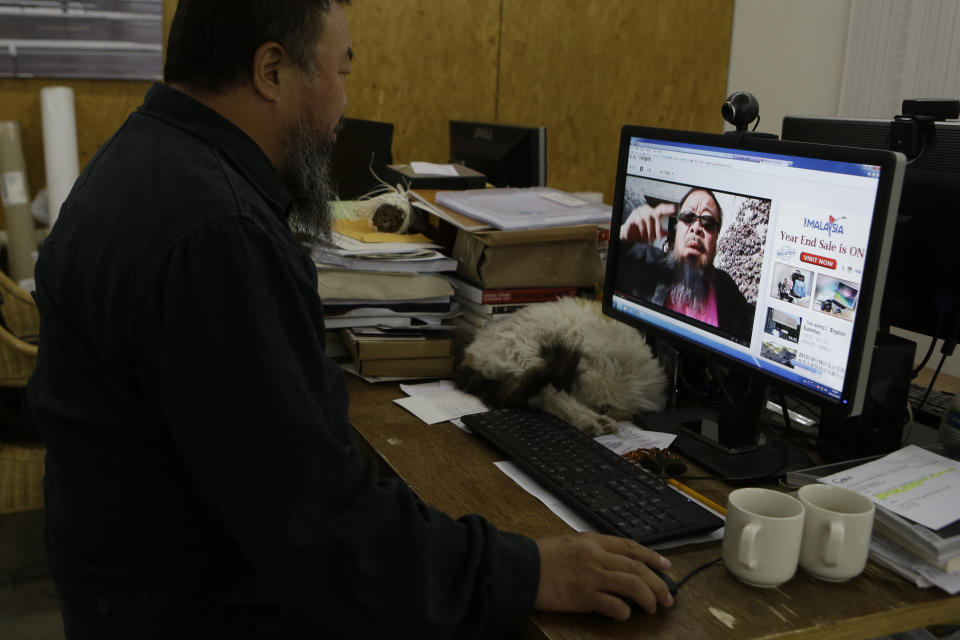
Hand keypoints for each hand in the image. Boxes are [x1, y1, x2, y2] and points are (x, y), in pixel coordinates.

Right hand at [534, 533, 673, 620]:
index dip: (652, 557)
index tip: (666, 566)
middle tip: (667, 597)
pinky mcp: (584, 596)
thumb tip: (613, 562)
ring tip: (653, 608)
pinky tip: (624, 614)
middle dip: (658, 584)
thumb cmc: (541, 557)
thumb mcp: (569, 543)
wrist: (521, 567)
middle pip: (638, 568)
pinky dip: (624, 611)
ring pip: (633, 584)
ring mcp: (592, 576)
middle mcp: (596, 556)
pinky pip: (614, 605)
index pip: (631, 547)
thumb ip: (592, 550)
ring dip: (648, 598)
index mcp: (593, 541)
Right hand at [619, 203, 675, 243]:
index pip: (661, 209)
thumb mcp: (652, 234)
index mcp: (652, 213)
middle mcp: (646, 210)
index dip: (668, 209)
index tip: (674, 210)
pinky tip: (641, 236)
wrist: (627, 236)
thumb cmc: (640, 232)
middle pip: (656, 215)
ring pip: (648, 220)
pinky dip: (642, 231)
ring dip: (649, 232)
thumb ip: (660, 232)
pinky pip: (640, 223)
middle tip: (657, 237)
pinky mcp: (632, 217)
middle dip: (658, 228)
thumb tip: (668, 232)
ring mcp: (639, 213)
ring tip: (647, 239)